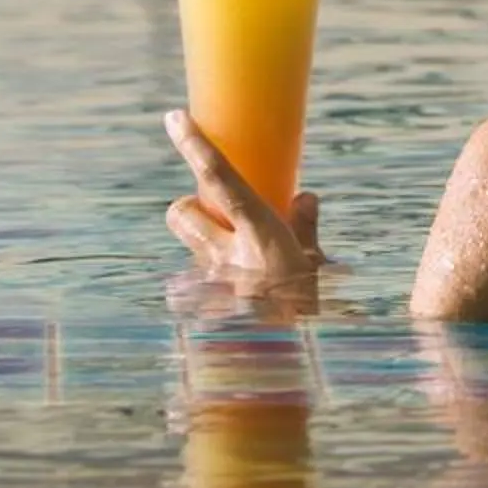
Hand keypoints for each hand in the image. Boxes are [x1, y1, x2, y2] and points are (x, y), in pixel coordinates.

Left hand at [164, 108, 323, 303]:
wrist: (279, 370)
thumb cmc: (304, 316)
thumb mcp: (314, 267)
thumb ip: (305, 229)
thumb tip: (305, 197)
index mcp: (258, 234)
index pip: (220, 179)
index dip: (195, 145)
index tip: (174, 117)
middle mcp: (224, 254)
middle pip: (181, 211)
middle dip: (191, 207)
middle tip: (217, 218)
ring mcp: (207, 284)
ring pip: (185, 246)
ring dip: (202, 246)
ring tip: (232, 265)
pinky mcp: (198, 310)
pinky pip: (193, 287)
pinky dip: (208, 290)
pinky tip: (230, 308)